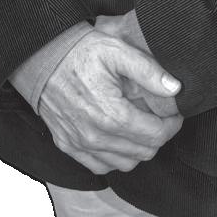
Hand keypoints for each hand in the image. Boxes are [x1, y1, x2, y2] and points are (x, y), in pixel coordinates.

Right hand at [38, 28, 182, 173]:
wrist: (42, 57)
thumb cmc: (80, 52)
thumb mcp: (117, 51)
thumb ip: (148, 70)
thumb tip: (175, 88)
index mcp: (110, 114)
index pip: (155, 135)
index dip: (172, 125)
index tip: (175, 113)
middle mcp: (94, 136)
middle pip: (143, 152)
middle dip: (158, 135)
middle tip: (160, 117)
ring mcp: (79, 144)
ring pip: (125, 163)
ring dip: (139, 148)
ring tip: (141, 125)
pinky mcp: (67, 146)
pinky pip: (101, 166)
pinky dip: (116, 156)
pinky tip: (119, 136)